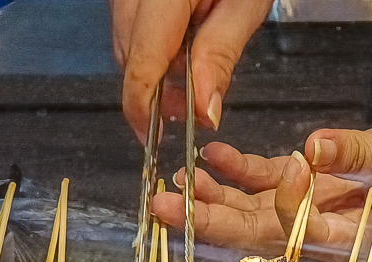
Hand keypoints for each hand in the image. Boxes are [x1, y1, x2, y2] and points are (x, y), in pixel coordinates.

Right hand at [111, 0, 272, 141]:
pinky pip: (131, 28)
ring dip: (155, 72)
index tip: (152, 138)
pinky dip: (154, 50)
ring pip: (126, 45)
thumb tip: (204, 110)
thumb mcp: (246, 5)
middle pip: (128, 56)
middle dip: (155, 92)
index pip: (141, 60)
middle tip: (191, 111)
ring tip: (194, 77)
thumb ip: (220, 55)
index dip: (143, 107)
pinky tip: (183, 50)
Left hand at [151, 111, 371, 261]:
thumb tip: (314, 147)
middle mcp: (326, 230)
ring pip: (253, 210)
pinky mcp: (317, 182)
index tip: (292, 164)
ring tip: (172, 186)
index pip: (301, 230)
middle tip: (160, 209)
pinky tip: (212, 156)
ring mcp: (317, 207)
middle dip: (208, 220)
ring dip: (213, 199)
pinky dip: (239, 170)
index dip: (283, 202)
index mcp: (354, 240)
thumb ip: (364, 157)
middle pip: (257, 231)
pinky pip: (267, 182)